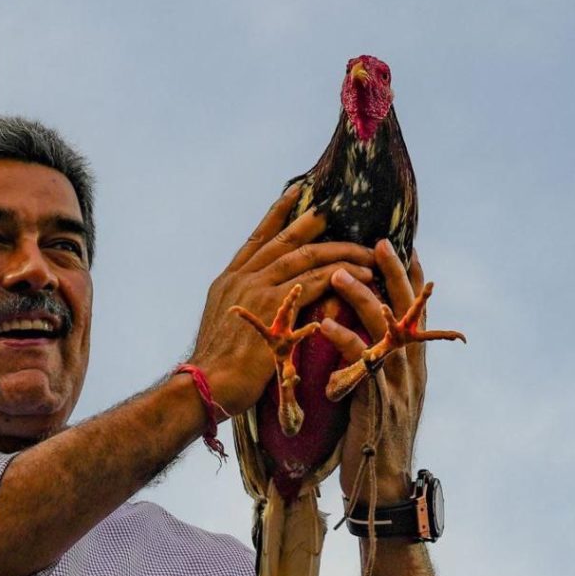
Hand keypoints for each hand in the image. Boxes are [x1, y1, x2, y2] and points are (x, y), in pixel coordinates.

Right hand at [189, 185, 374, 416]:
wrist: (208, 383)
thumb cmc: (216, 367)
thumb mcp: (224, 326)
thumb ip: (243, 306)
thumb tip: (262, 303)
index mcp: (228, 281)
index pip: (257, 239)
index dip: (277, 214)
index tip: (294, 193)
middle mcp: (242, 278)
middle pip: (285, 240)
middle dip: (315, 223)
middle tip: (340, 211)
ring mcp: (257, 288)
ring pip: (306, 256)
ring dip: (340, 252)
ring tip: (366, 252)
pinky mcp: (274, 305)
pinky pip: (316, 280)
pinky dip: (341, 275)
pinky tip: (362, 275)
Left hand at [321, 240, 427, 503]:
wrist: (382, 485)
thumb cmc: (373, 437)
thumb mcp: (379, 393)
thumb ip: (375, 364)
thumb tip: (361, 338)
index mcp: (411, 364)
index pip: (412, 311)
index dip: (408, 277)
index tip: (397, 243)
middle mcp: (410, 369)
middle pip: (405, 311)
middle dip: (393, 273)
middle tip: (377, 241)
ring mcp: (396, 385)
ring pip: (384, 331)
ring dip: (361, 299)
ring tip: (338, 274)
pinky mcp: (376, 402)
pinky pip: (361, 364)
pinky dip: (343, 341)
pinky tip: (324, 324)